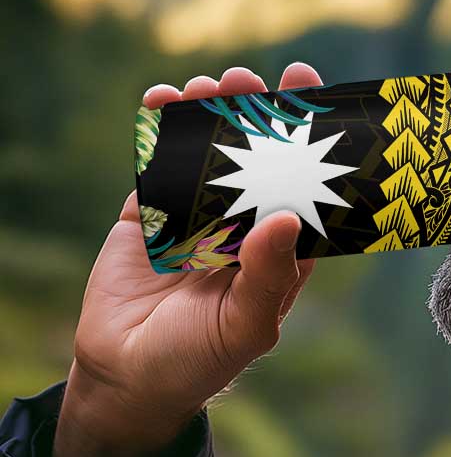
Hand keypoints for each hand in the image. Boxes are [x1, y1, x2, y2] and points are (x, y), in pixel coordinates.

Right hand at [53, 63, 321, 456]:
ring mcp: (197, 218)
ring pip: (210, 154)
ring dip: (211, 115)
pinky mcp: (152, 215)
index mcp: (279, 253)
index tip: (316, 99)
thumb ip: (268, 276)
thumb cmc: (199, 360)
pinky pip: (158, 165)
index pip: (304, 191)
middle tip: (253, 79)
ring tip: (210, 85)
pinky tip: (163, 100)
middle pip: (258, 161)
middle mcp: (244, 229)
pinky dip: (160, 131)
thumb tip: (286, 218)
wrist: (128, 377)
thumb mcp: (245, 327)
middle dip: (258, 117)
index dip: (311, 147)